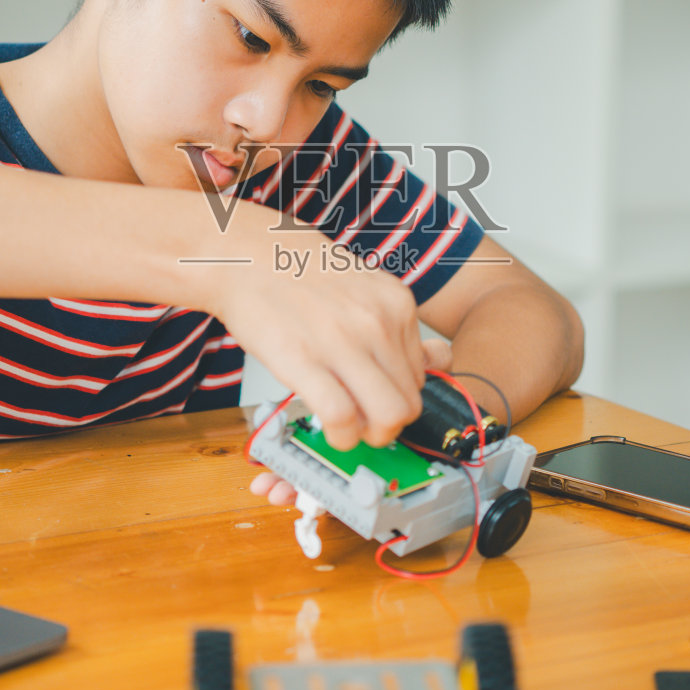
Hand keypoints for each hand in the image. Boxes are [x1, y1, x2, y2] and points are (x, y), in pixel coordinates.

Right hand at [208, 217, 433, 450]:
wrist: (247, 253)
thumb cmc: (301, 274)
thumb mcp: (367, 289)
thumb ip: (401, 328)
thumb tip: (442, 360)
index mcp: (397, 305)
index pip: (423, 378)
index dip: (398, 398)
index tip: (376, 402)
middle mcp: (377, 321)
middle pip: (411, 403)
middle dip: (389, 425)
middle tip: (365, 423)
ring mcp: (343, 341)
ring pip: (387, 417)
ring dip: (368, 436)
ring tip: (347, 428)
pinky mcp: (304, 358)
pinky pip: (342, 418)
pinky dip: (340, 436)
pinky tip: (329, 429)